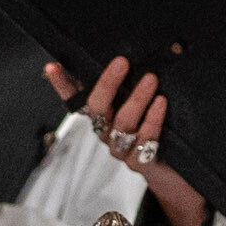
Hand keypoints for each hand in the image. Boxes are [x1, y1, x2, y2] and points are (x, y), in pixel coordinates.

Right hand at [49, 58, 207, 225]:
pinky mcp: (140, 162)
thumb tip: (141, 52)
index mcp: (102, 117)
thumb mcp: (143, 105)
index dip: (62, 85)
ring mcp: (121, 149)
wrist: (174, 174)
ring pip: (122, 123)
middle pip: (97, 108)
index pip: (75, 98)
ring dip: (136, 99)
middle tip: (121, 62)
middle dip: (107, 84)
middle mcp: (106, 133)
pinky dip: (153, 119)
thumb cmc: (155, 131)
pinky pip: (144, 140)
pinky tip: (161, 103)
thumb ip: (134, 85)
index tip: (52, 67)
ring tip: (151, 80)